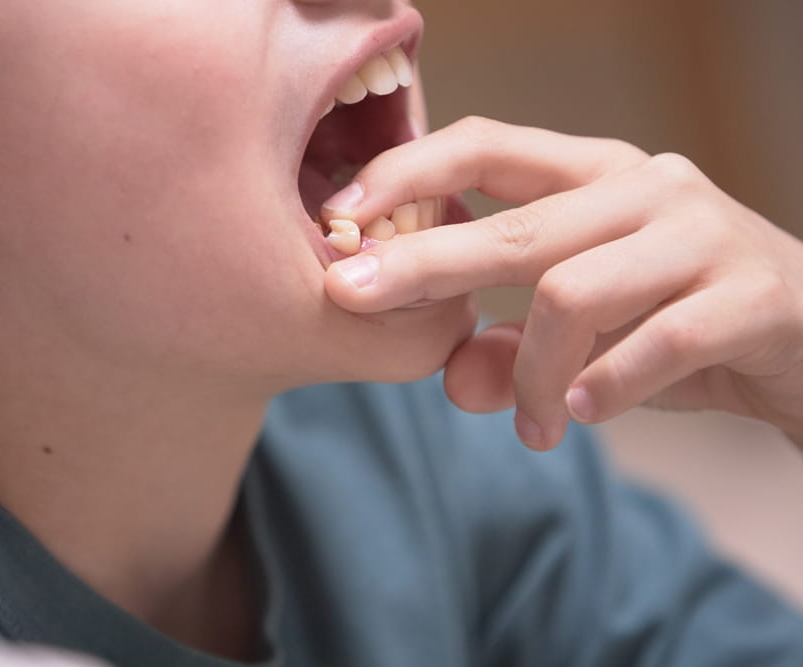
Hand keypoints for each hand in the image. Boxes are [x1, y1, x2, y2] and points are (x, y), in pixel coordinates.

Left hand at [322, 117, 802, 450]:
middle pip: (514, 224)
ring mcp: (700, 235)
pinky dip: (606, 387)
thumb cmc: (676, 319)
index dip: (408, 174)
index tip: (339, 218)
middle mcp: (645, 188)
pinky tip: (579, 413)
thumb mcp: (586, 332)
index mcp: (595, 176)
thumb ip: (514, 353)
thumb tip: (454, 382)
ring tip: (535, 425)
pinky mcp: (750, 295)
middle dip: (422, 265)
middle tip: (353, 300)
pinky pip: (656, 344)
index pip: (488, 146)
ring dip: (533, 373)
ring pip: (573, 294)